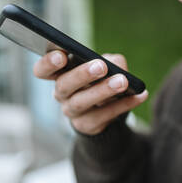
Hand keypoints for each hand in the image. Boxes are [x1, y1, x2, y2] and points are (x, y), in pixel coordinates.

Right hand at [33, 51, 147, 134]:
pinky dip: (123, 105)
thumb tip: (116, 65)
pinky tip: (138, 96)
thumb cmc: (101, 81)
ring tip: (122, 81)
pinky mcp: (87, 126)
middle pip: (64, 85)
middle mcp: (61, 94)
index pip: (43, 70)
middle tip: (101, 66)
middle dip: (81, 75)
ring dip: (103, 91)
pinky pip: (104, 115)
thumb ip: (111, 61)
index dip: (48, 64)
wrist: (105, 110)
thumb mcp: (106, 67)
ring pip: (82, 102)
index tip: (60, 56)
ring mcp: (72, 112)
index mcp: (60, 75)